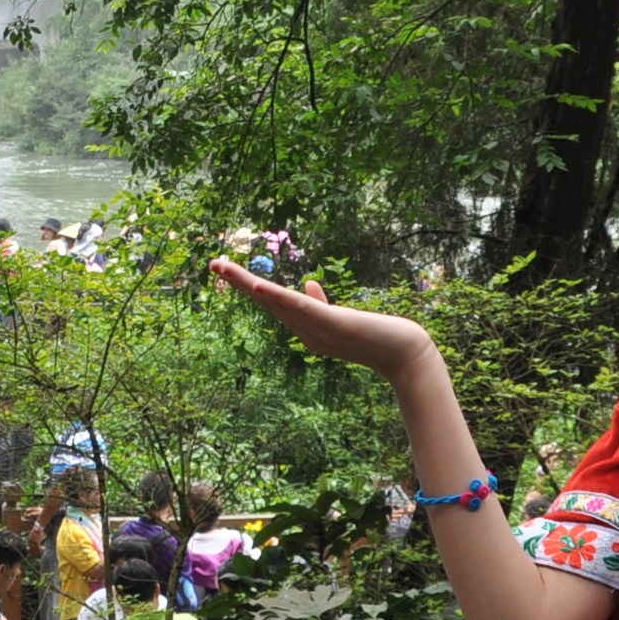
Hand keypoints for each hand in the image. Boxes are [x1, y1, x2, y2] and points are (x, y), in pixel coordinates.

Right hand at [211, 260, 437, 377]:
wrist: (405, 356)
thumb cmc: (378, 337)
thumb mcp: (345, 317)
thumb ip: (322, 304)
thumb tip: (309, 284)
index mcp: (305, 326)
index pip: (271, 301)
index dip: (248, 286)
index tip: (226, 269)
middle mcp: (305, 330)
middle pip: (265, 301)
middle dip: (238, 282)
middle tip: (212, 263)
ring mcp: (316, 329)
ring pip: (276, 302)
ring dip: (248, 284)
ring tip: (224, 267)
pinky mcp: (332, 324)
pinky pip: (300, 309)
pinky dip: (277, 297)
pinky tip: (259, 285)